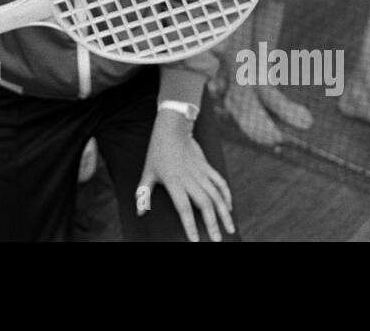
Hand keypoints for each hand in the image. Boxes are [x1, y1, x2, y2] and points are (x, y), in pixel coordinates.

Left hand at [137, 112, 234, 241]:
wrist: (172, 128)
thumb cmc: (157, 151)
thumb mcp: (147, 171)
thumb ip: (144, 192)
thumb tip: (139, 211)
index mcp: (174, 182)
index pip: (184, 209)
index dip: (190, 226)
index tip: (196, 241)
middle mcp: (190, 179)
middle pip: (205, 205)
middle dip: (212, 224)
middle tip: (217, 240)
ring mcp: (201, 173)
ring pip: (216, 196)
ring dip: (224, 214)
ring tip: (229, 229)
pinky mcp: (207, 167)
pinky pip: (220, 183)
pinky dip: (226, 196)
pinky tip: (229, 207)